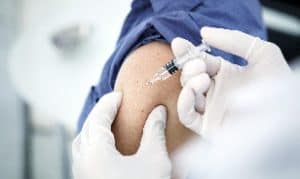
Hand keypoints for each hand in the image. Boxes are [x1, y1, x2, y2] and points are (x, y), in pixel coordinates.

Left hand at [72, 92, 170, 178]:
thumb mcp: (154, 160)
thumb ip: (154, 132)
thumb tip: (158, 111)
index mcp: (95, 151)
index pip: (99, 116)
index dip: (110, 102)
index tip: (121, 95)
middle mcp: (83, 161)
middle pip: (88, 126)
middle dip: (100, 112)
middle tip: (116, 104)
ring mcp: (82, 174)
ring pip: (82, 141)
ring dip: (94, 127)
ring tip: (110, 122)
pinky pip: (84, 154)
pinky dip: (93, 142)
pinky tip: (107, 146)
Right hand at [173, 27, 290, 136]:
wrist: (285, 117)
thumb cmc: (279, 86)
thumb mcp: (262, 53)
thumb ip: (234, 40)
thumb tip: (204, 32)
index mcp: (226, 74)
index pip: (201, 61)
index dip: (188, 52)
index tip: (179, 43)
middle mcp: (216, 91)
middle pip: (190, 76)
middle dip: (189, 67)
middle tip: (200, 64)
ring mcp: (211, 109)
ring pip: (187, 93)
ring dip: (189, 82)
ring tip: (204, 78)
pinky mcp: (207, 126)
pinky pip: (186, 115)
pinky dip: (184, 101)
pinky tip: (192, 91)